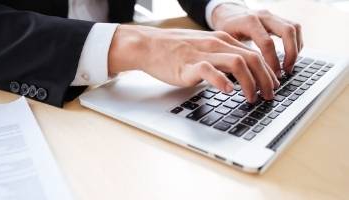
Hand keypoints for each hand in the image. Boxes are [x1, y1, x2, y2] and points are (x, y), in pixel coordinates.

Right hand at [108, 25, 279, 101]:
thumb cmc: (175, 50)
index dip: (267, 72)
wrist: (149, 46)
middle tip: (268, 96)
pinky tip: (227, 91)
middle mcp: (217, 44)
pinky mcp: (189, 65)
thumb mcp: (204, 49)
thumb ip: (221, 58)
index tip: (271, 86)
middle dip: (266, 80)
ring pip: (238, 63)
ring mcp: (203, 53)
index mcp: (222, 41)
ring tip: (251, 98)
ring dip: (250, 83)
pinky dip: (222, 81)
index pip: (254, 54)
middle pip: (252, 59)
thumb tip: (238, 76)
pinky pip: (210, 71)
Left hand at [212, 4, 302, 76]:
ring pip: (294, 28)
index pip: (267, 42)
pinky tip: (289, 57)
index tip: (272, 76)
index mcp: (248, 22)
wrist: (227, 14)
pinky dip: (296, 44)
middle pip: (287, 31)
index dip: (272, 61)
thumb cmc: (225, 31)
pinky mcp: (278, 19)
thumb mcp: (225, 42)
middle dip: (290, 54)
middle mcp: (263, 16)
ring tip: (288, 66)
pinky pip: (294, 29)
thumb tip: (241, 81)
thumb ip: (235, 57)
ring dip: (295, 49)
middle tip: (285, 72)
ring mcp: (272, 16)